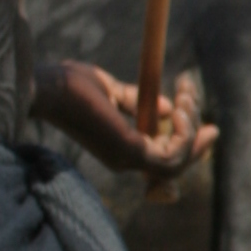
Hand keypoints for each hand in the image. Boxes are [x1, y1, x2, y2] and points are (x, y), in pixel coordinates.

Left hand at [31, 59, 215, 179]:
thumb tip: (169, 108)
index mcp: (119, 148)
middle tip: (193, 95)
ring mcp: (128, 160)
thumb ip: (137, 101)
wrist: (47, 87)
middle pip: (176, 163)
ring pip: (178, 161)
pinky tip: (181, 108)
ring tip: (186, 95)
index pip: (162, 159)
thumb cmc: (68, 86)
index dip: (187, 144)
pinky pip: (173, 156)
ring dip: (191, 129)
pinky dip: (184, 135)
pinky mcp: (130, 153)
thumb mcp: (110, 91)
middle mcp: (125, 160)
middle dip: (196, 135)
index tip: (203, 119)